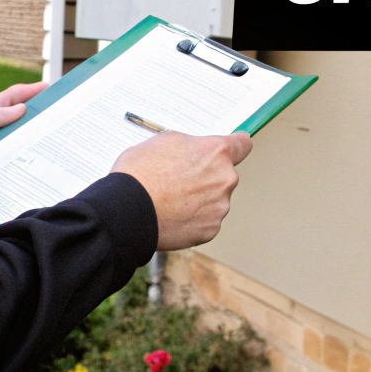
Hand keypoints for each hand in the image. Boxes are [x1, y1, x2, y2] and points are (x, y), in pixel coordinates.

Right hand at [110, 130, 253, 250]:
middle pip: (224, 175)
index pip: (242, 145)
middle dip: (206, 177)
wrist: (128, 211)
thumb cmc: (140, 173)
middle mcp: (225, 178)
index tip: (234, 149)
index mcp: (216, 153)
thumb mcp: (163, 141)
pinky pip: (205, 221)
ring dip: (199, 200)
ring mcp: (220, 206)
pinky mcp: (210, 230)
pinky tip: (172, 216)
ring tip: (170, 201)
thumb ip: (189, 145)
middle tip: (179, 180)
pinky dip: (193, 220)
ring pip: (214, 200)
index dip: (236, 146)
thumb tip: (194, 151)